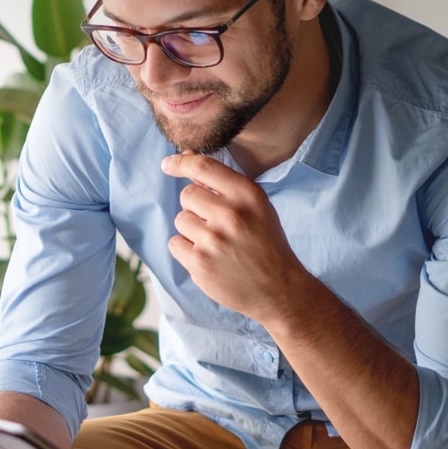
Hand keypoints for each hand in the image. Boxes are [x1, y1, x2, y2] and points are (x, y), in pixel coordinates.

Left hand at [161, 151, 309, 320]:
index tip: (168, 164)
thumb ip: (223, 185)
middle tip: (217, 226)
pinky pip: (175, 244)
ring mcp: (214, 240)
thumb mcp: (257, 208)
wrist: (279, 290)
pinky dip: (187, 251)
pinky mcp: (200, 264)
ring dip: (193, 231)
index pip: (204, 167)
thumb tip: (186, 158)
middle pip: (188, 195)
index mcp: (248, 195)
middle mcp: (231, 214)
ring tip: (216, 245)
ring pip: (181, 220)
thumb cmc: (266, 244)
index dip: (181, 162)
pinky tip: (209, 258)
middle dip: (196, 208)